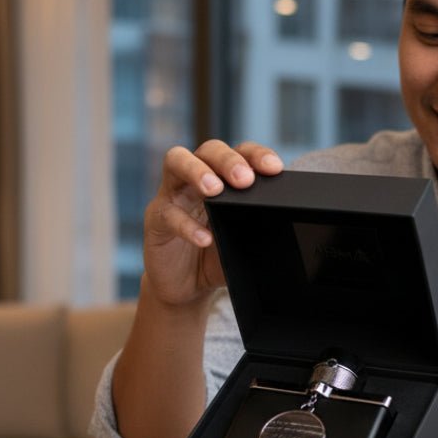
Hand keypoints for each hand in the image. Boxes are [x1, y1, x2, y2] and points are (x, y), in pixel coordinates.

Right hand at [143, 140, 282, 307]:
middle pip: (209, 149)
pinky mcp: (156, 218)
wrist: (186, 288)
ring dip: (196, 171)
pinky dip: (186, 225)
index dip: (256, 155)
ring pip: (176, 161)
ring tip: (213, 190)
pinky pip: (168, 213)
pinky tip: (204, 239)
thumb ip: (256, 229)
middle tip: (244, 180)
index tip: (274, 168)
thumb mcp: (241, 242)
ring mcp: (173, 194)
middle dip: (227, 160)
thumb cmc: (215, 257)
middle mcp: (195, 177)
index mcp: (222, 177)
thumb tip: (281, 227)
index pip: (240, 152)